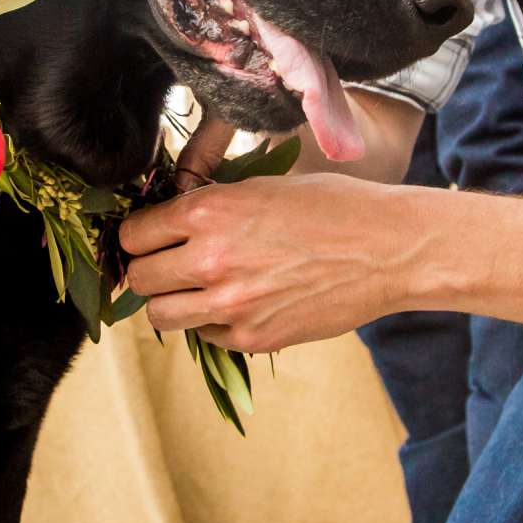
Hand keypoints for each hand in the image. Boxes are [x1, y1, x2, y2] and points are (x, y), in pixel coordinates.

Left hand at [120, 172, 409, 354]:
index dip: (138, 237)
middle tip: (169, 266)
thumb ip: (211, 205)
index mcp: (208, 211)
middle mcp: (210, 259)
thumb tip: (170, 221)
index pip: (134, 234)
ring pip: (161, 315)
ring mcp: (231, 304)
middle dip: (149, 270)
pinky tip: (237, 303)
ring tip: (195, 290)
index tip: (149, 240)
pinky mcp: (253, 337)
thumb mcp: (262, 185)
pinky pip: (204, 336)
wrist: (388, 249)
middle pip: (140, 278)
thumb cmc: (332, 206)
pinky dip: (211, 323)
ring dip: (171, 302)